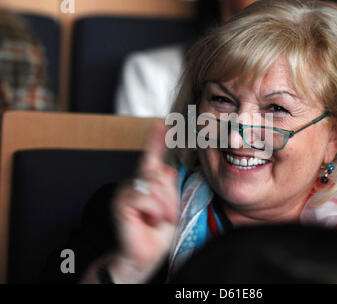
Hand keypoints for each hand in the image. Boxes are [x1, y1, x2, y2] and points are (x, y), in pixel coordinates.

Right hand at [108, 122, 178, 282]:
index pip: (151, 158)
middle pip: (161, 174)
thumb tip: (166, 168)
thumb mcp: (169, 205)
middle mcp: (133, 183)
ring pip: (155, 185)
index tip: (160, 124)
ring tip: (158, 220)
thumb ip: (168, 187)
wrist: (145, 255)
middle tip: (167, 215)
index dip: (155, 140)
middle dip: (170, 197)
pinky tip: (149, 222)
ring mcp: (125, 192)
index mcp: (146, 183)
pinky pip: (147, 198)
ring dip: (164, 207)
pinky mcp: (121, 202)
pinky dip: (155, 212)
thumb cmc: (157, 232)